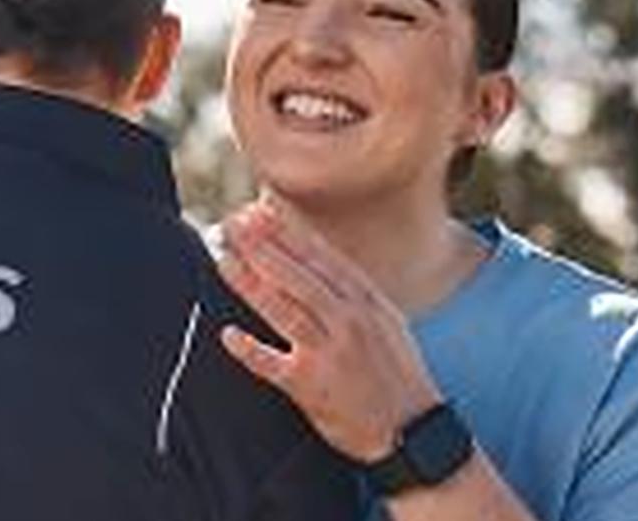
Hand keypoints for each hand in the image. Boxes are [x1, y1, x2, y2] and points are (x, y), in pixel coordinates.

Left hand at [215, 201, 443, 462]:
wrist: (414, 428)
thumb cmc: (396, 369)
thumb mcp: (385, 318)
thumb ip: (351, 288)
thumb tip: (315, 255)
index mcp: (365, 300)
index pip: (320, 256)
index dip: (287, 231)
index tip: (259, 208)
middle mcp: (348, 320)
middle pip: (297, 275)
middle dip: (262, 246)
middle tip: (232, 224)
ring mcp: (329, 352)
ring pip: (284, 310)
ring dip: (251, 283)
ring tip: (223, 259)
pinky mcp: (312, 386)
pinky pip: (275, 366)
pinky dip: (251, 350)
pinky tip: (228, 335)